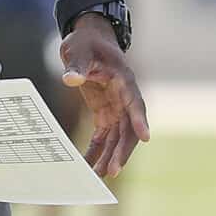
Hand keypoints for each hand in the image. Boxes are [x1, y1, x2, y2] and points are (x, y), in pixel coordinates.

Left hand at [58, 14, 148, 176]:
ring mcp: (116, 106)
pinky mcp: (104, 112)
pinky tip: (91, 165)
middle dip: (122, 150)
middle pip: (128, 128)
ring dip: (110, 156)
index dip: (140, 120)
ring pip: (118, 136)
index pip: (135, 102)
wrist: (88, 39)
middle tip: (113, 170)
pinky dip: (98, 150)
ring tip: (99, 175)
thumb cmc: (86, 42)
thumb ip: (76, 65)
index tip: (145, 137)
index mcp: (123, 80)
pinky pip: (104, 135)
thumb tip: (70, 79)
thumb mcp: (78, 49)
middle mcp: (124, 97)